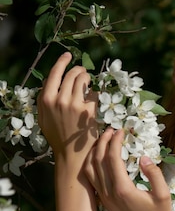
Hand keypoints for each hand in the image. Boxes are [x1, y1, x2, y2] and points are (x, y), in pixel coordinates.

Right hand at [37, 52, 97, 166]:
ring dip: (88, 79)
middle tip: (83, 72)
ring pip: (84, 80)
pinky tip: (93, 101)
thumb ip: (45, 100)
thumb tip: (51, 81)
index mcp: (46, 100)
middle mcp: (59, 100)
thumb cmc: (58, 136)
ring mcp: (74, 104)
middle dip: (79, 70)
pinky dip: (95, 95)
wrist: (71, 155)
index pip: (54, 73)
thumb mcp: (44, 118)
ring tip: (88, 83)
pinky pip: (94, 93)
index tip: (68, 55)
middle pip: (71, 74)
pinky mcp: (88, 111)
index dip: (62, 62)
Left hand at [84, 128, 172, 210]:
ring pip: (90, 170)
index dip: (115, 141)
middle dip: (102, 142)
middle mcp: (109, 192)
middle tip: (110, 130)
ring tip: (102, 140)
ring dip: (94, 152)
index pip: (112, 158)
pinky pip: (92, 179)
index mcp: (123, 189)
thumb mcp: (163, 194)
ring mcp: (104, 197)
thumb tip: (143, 157)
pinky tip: (98, 157)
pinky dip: (91, 164)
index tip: (121, 130)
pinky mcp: (104, 201)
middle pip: (98, 161)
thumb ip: (154, 173)